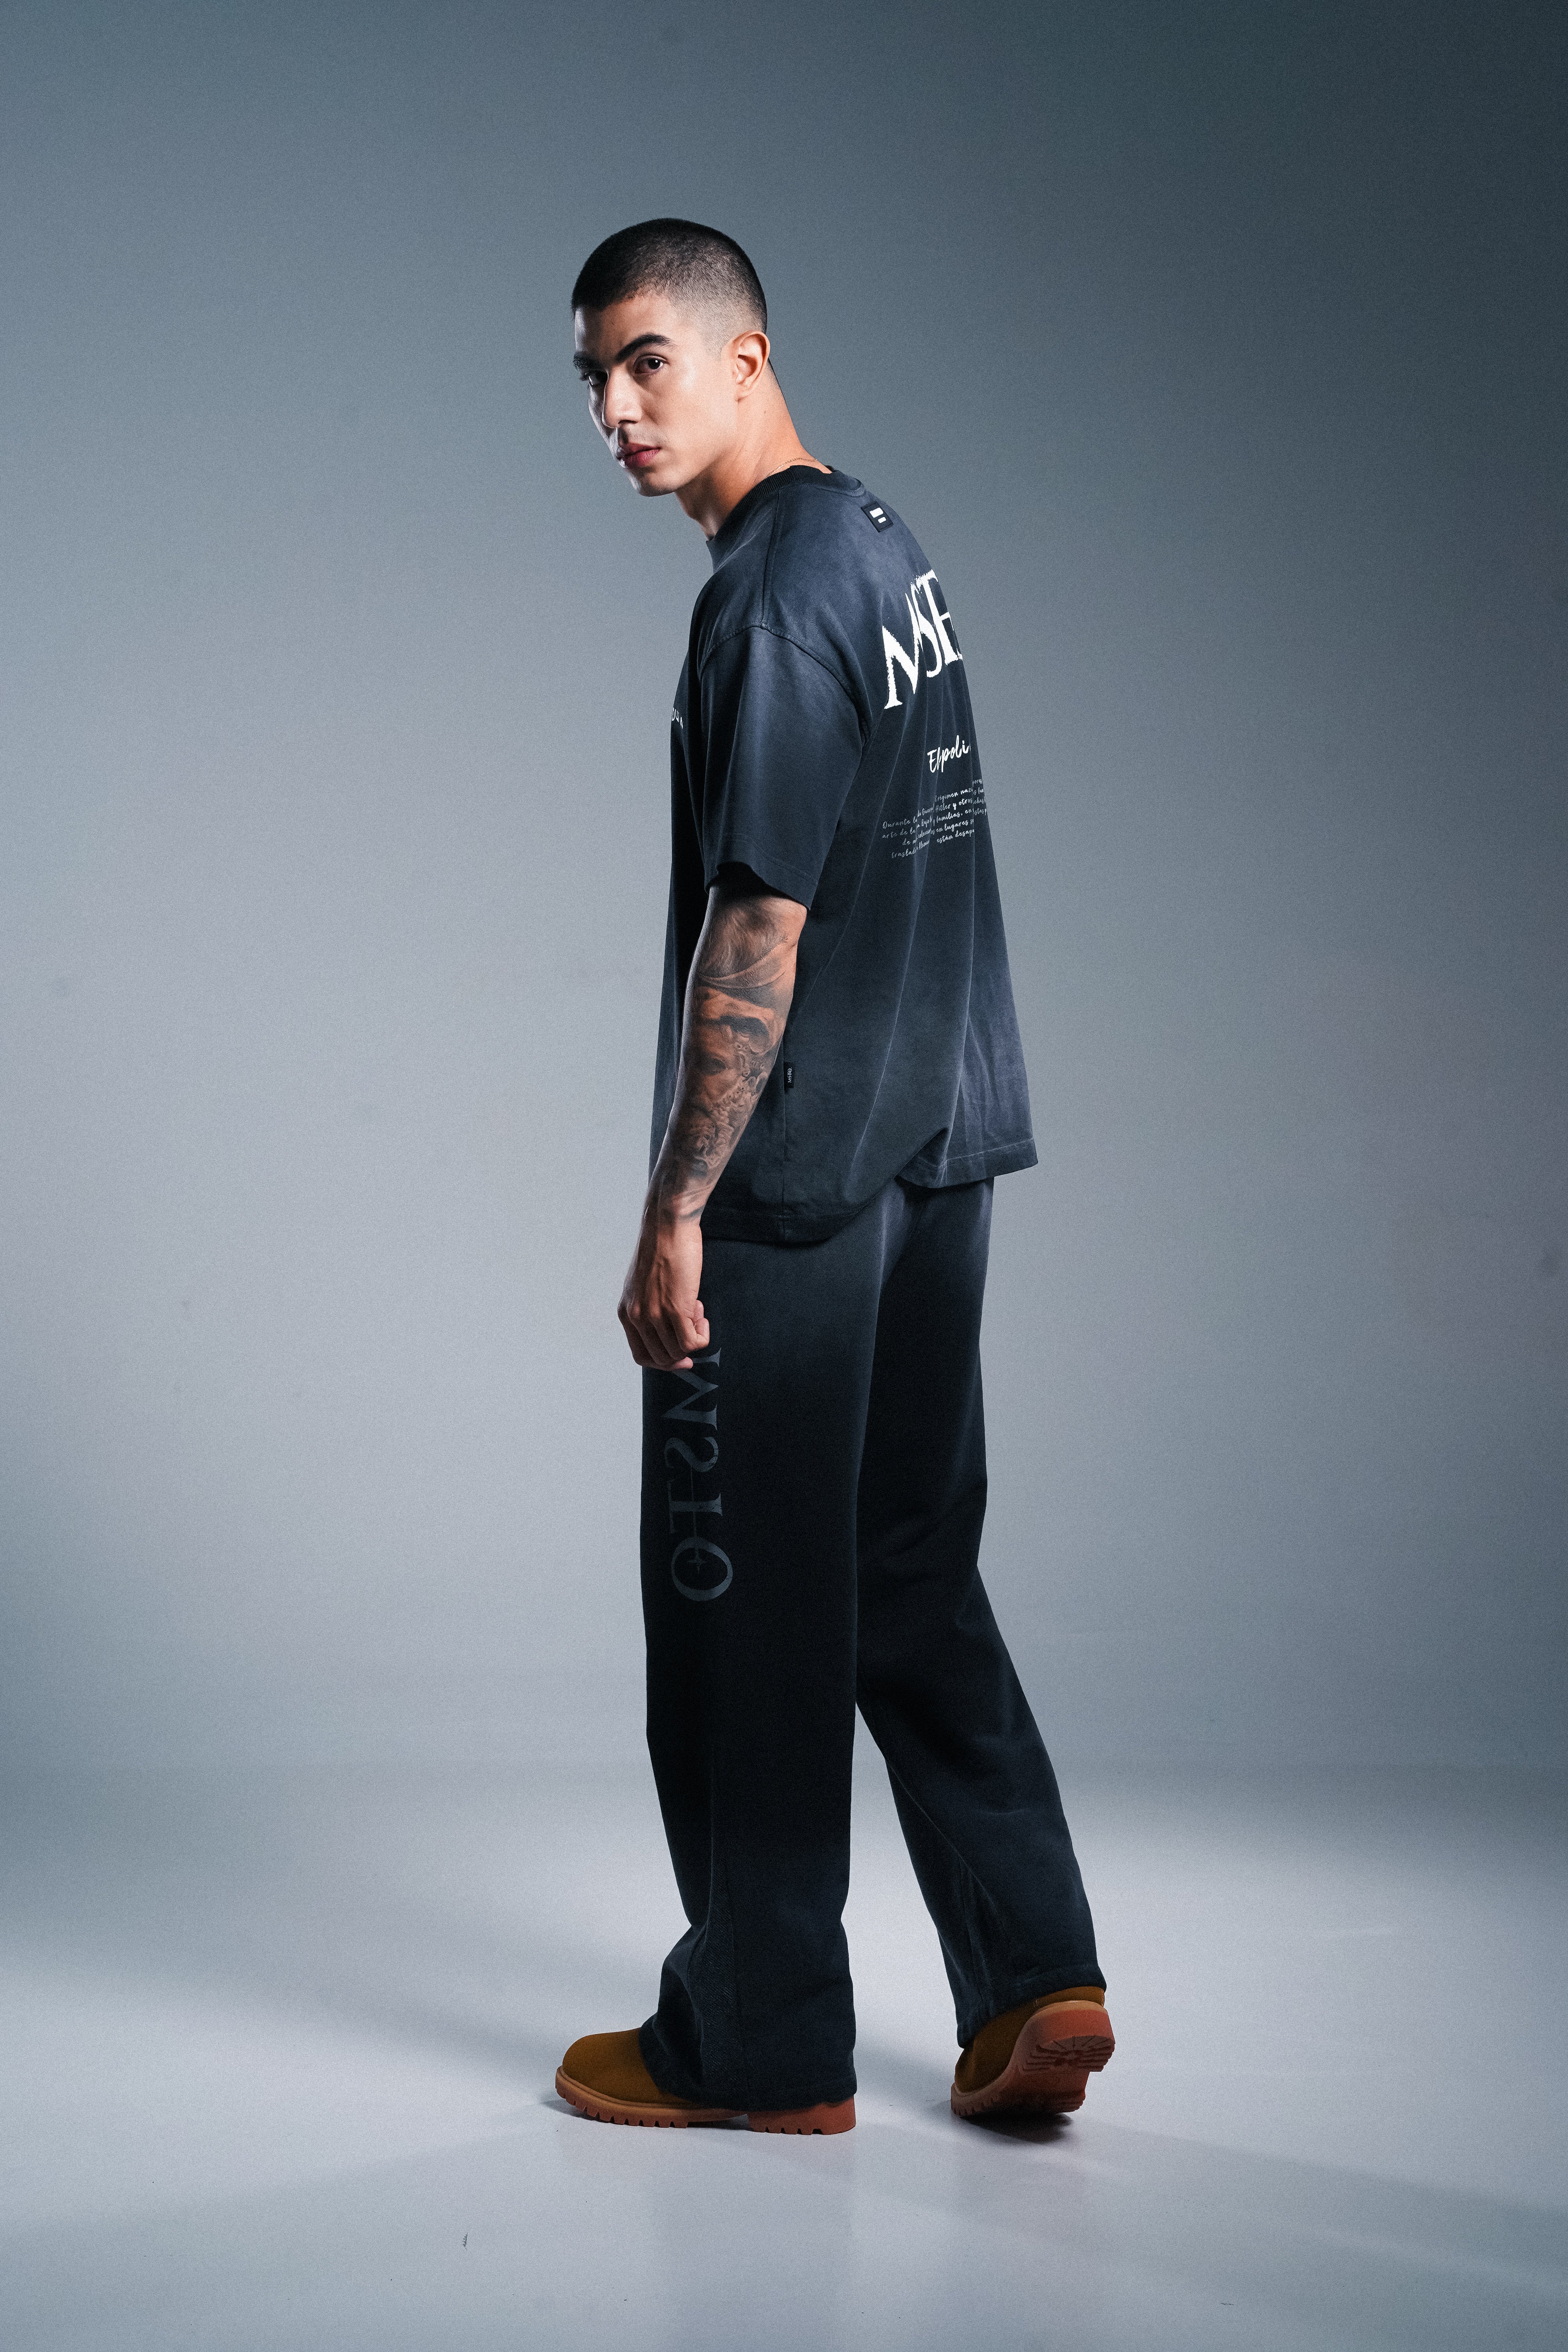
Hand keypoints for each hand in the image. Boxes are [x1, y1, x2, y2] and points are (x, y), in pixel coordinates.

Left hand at [618, 1211, 709, 1370]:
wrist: (668, 1226)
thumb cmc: (662, 1249)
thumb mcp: (645, 1284)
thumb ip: (650, 1307)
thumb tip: (671, 1329)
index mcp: (626, 1312)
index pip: (641, 1355)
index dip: (663, 1362)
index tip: (681, 1357)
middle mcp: (636, 1317)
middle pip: (661, 1358)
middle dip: (682, 1351)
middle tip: (694, 1326)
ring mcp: (655, 1314)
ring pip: (678, 1351)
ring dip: (694, 1336)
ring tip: (696, 1311)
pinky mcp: (675, 1309)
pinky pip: (691, 1342)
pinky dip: (702, 1335)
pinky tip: (701, 1313)